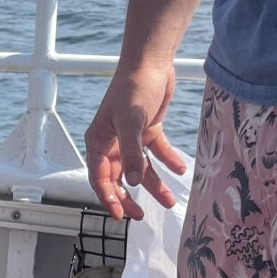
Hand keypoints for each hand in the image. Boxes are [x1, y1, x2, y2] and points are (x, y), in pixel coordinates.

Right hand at [84, 60, 186, 220]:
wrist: (151, 61)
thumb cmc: (133, 88)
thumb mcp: (131, 123)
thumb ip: (131, 154)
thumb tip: (132, 182)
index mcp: (98, 143)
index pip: (100, 179)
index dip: (108, 198)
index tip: (119, 216)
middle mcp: (111, 143)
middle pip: (118, 178)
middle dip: (129, 198)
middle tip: (140, 216)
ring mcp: (130, 137)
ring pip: (139, 168)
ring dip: (153, 184)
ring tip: (168, 201)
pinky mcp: (147, 129)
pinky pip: (157, 151)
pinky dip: (167, 161)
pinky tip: (179, 170)